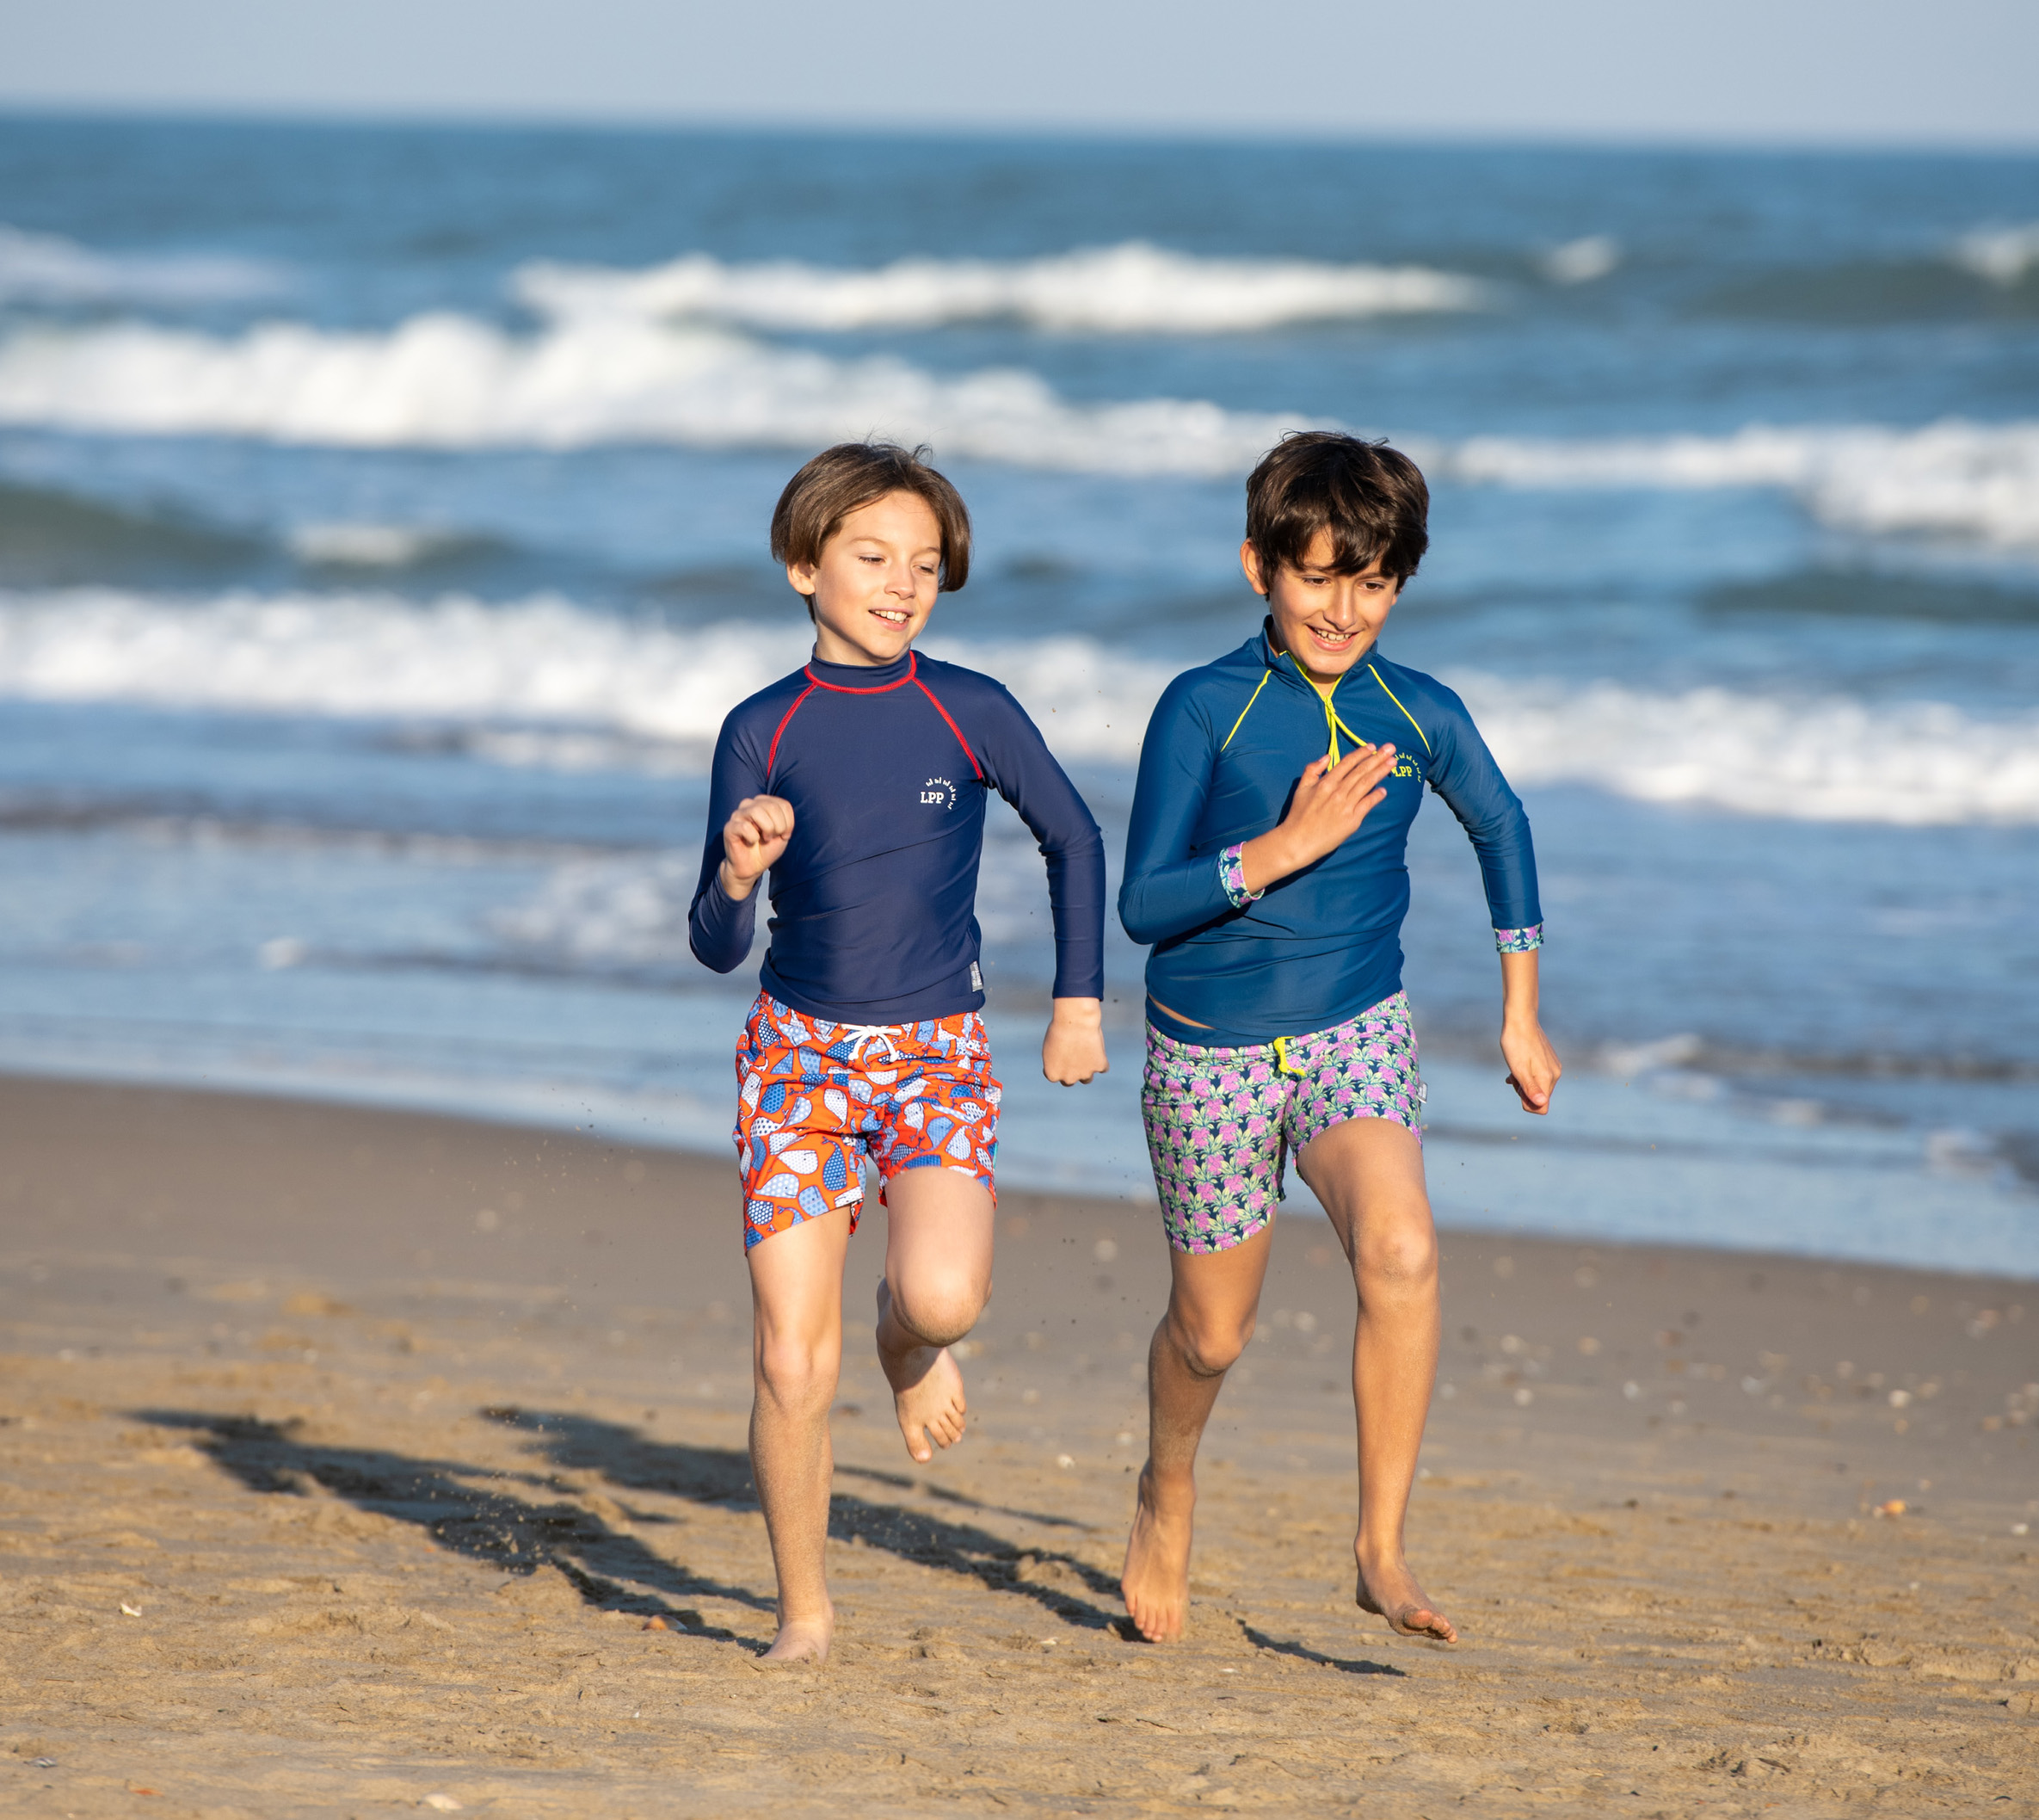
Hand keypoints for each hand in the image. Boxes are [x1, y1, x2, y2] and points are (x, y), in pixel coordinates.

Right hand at [719, 794, 792, 900]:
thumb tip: (778, 812)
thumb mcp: (782, 833)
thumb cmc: (766, 848)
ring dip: (767, 829)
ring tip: (764, 839)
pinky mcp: (729, 827)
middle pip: (772, 807)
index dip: (789, 823)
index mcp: (763, 803)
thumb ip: (784, 819)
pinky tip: (750, 842)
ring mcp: (738, 814)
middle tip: (772, 838)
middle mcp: (749, 804)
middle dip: (779, 826)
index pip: (783, 805)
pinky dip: (753, 838)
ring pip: (757, 811)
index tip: (783, 835)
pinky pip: (745, 827)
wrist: (751, 867)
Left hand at [1042, 997, 1106, 1085]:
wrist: (1075, 1020)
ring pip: (1087, 1078)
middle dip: (1072, 1070)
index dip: (1059, 1063)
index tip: (1061, 1050)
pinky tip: (1098, 1047)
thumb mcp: (1051, 1045)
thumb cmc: (1060, 1028)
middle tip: (1074, 1054)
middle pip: (1071, 1079)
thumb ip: (1057, 1059)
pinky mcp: (1100, 1066)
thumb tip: (1065, 1064)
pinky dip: (1101, 1060)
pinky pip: (1103, 1067)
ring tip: (1086, 1053)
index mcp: (1052, 1074)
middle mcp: (1068, 1078)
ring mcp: (1085, 1074)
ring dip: (1087, 1069)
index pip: (1056, 1075)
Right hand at [1239, 742, 1398, 894]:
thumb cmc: (1298, 815)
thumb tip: (1326, 757)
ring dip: (1381, 772)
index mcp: (1326, 783)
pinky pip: (1367, 804)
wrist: (1298, 841)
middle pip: (1361, 771)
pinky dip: (1376, 796)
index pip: (1347, 763)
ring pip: (1367, 784)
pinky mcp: (1352, 820)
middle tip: (1391, 748)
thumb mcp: (1301, 788)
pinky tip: (1384, 789)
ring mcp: (1346, 805)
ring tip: (1393, 762)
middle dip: (1377, 758)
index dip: (1361, 753)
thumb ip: (1312, 770)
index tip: (1372, 746)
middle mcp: (1338, 791)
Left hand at [1501, 1016, 1560, 1113]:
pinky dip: (1526, 1075)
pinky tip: (1516, 1067)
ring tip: (1514, 1069)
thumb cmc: (1516, 1044)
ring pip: (1538, 1086)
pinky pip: (1538, 1076)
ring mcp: (1552, 1066)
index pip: (1542, 1107)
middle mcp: (1554, 1074)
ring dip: (1524, 1082)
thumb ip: (1530, 1088)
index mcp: (1547, 1078)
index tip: (1517, 1087)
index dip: (1526, 1103)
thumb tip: (1541, 1104)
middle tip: (1513, 1076)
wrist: (1520, 1019)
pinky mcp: (1549, 1060)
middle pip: (1540, 1097)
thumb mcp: (1518, 1069)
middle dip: (1524, 1091)